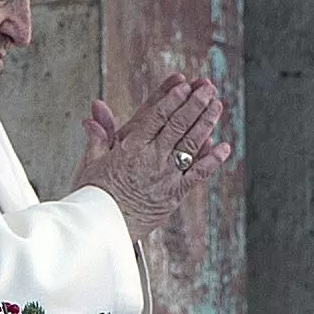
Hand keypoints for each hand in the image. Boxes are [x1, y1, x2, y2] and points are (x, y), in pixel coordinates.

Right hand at [71, 73, 232, 238]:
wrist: (101, 229)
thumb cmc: (93, 196)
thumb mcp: (90, 161)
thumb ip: (98, 134)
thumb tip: (96, 107)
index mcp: (129, 147)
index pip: (154, 116)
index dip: (171, 98)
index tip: (183, 84)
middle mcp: (150, 158)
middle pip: (177, 125)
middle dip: (194, 104)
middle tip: (208, 88)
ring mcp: (164, 176)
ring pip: (190, 144)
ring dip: (206, 123)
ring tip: (217, 106)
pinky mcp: (174, 194)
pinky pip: (197, 174)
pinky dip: (212, 160)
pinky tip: (224, 147)